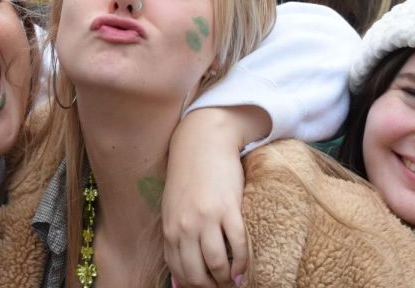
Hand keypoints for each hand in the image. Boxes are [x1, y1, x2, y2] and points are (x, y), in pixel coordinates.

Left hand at [163, 106, 268, 286]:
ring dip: (228, 280)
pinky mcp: (229, 209)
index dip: (193, 287)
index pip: (179, 272)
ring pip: (218, 264)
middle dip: (211, 287)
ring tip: (234, 281)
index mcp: (170, 228)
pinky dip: (243, 262)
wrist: (203, 142)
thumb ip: (175, 243)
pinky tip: (244, 268)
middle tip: (222, 287)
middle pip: (198, 274)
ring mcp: (207, 218)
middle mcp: (185, 226)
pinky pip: (239, 245)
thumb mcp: (173, 210)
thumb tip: (178, 284)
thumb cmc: (189, 177)